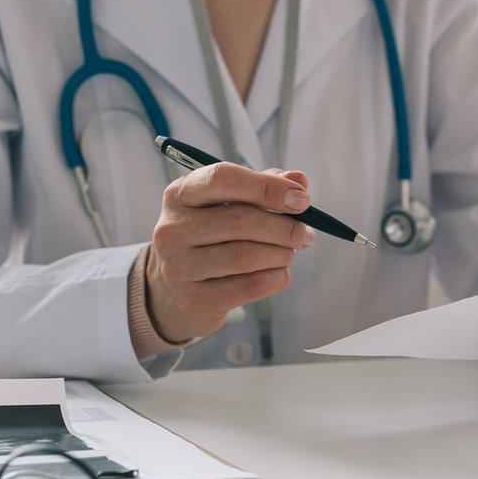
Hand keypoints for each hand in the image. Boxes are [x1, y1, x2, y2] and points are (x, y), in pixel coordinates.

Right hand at [146, 164, 316, 341]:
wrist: (175, 292)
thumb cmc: (212, 238)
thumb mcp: (229, 205)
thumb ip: (264, 187)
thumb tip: (299, 179)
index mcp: (180, 195)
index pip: (222, 178)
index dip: (267, 187)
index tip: (301, 199)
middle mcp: (172, 229)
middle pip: (240, 220)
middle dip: (285, 227)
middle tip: (306, 233)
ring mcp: (178, 267)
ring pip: (247, 256)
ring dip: (282, 253)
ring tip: (289, 253)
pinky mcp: (194, 299)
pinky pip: (252, 285)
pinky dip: (277, 277)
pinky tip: (278, 272)